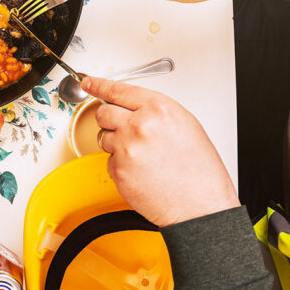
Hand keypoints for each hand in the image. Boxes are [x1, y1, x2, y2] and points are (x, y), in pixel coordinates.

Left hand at [83, 76, 238, 226]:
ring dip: (117, 144)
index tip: (89, 83)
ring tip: (143, 157)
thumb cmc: (198, 169)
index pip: (118, 89)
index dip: (99, 85)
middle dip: (110, 120)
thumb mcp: (185, 125)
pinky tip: (141, 172)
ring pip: (104, 137)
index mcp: (158, 109)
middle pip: (103, 112)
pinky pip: (109, 160)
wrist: (200, 205)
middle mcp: (139, 125)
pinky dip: (121, 165)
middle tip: (126, 131)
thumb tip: (130, 106)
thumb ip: (154, 111)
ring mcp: (126, 148)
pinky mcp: (118, 170)